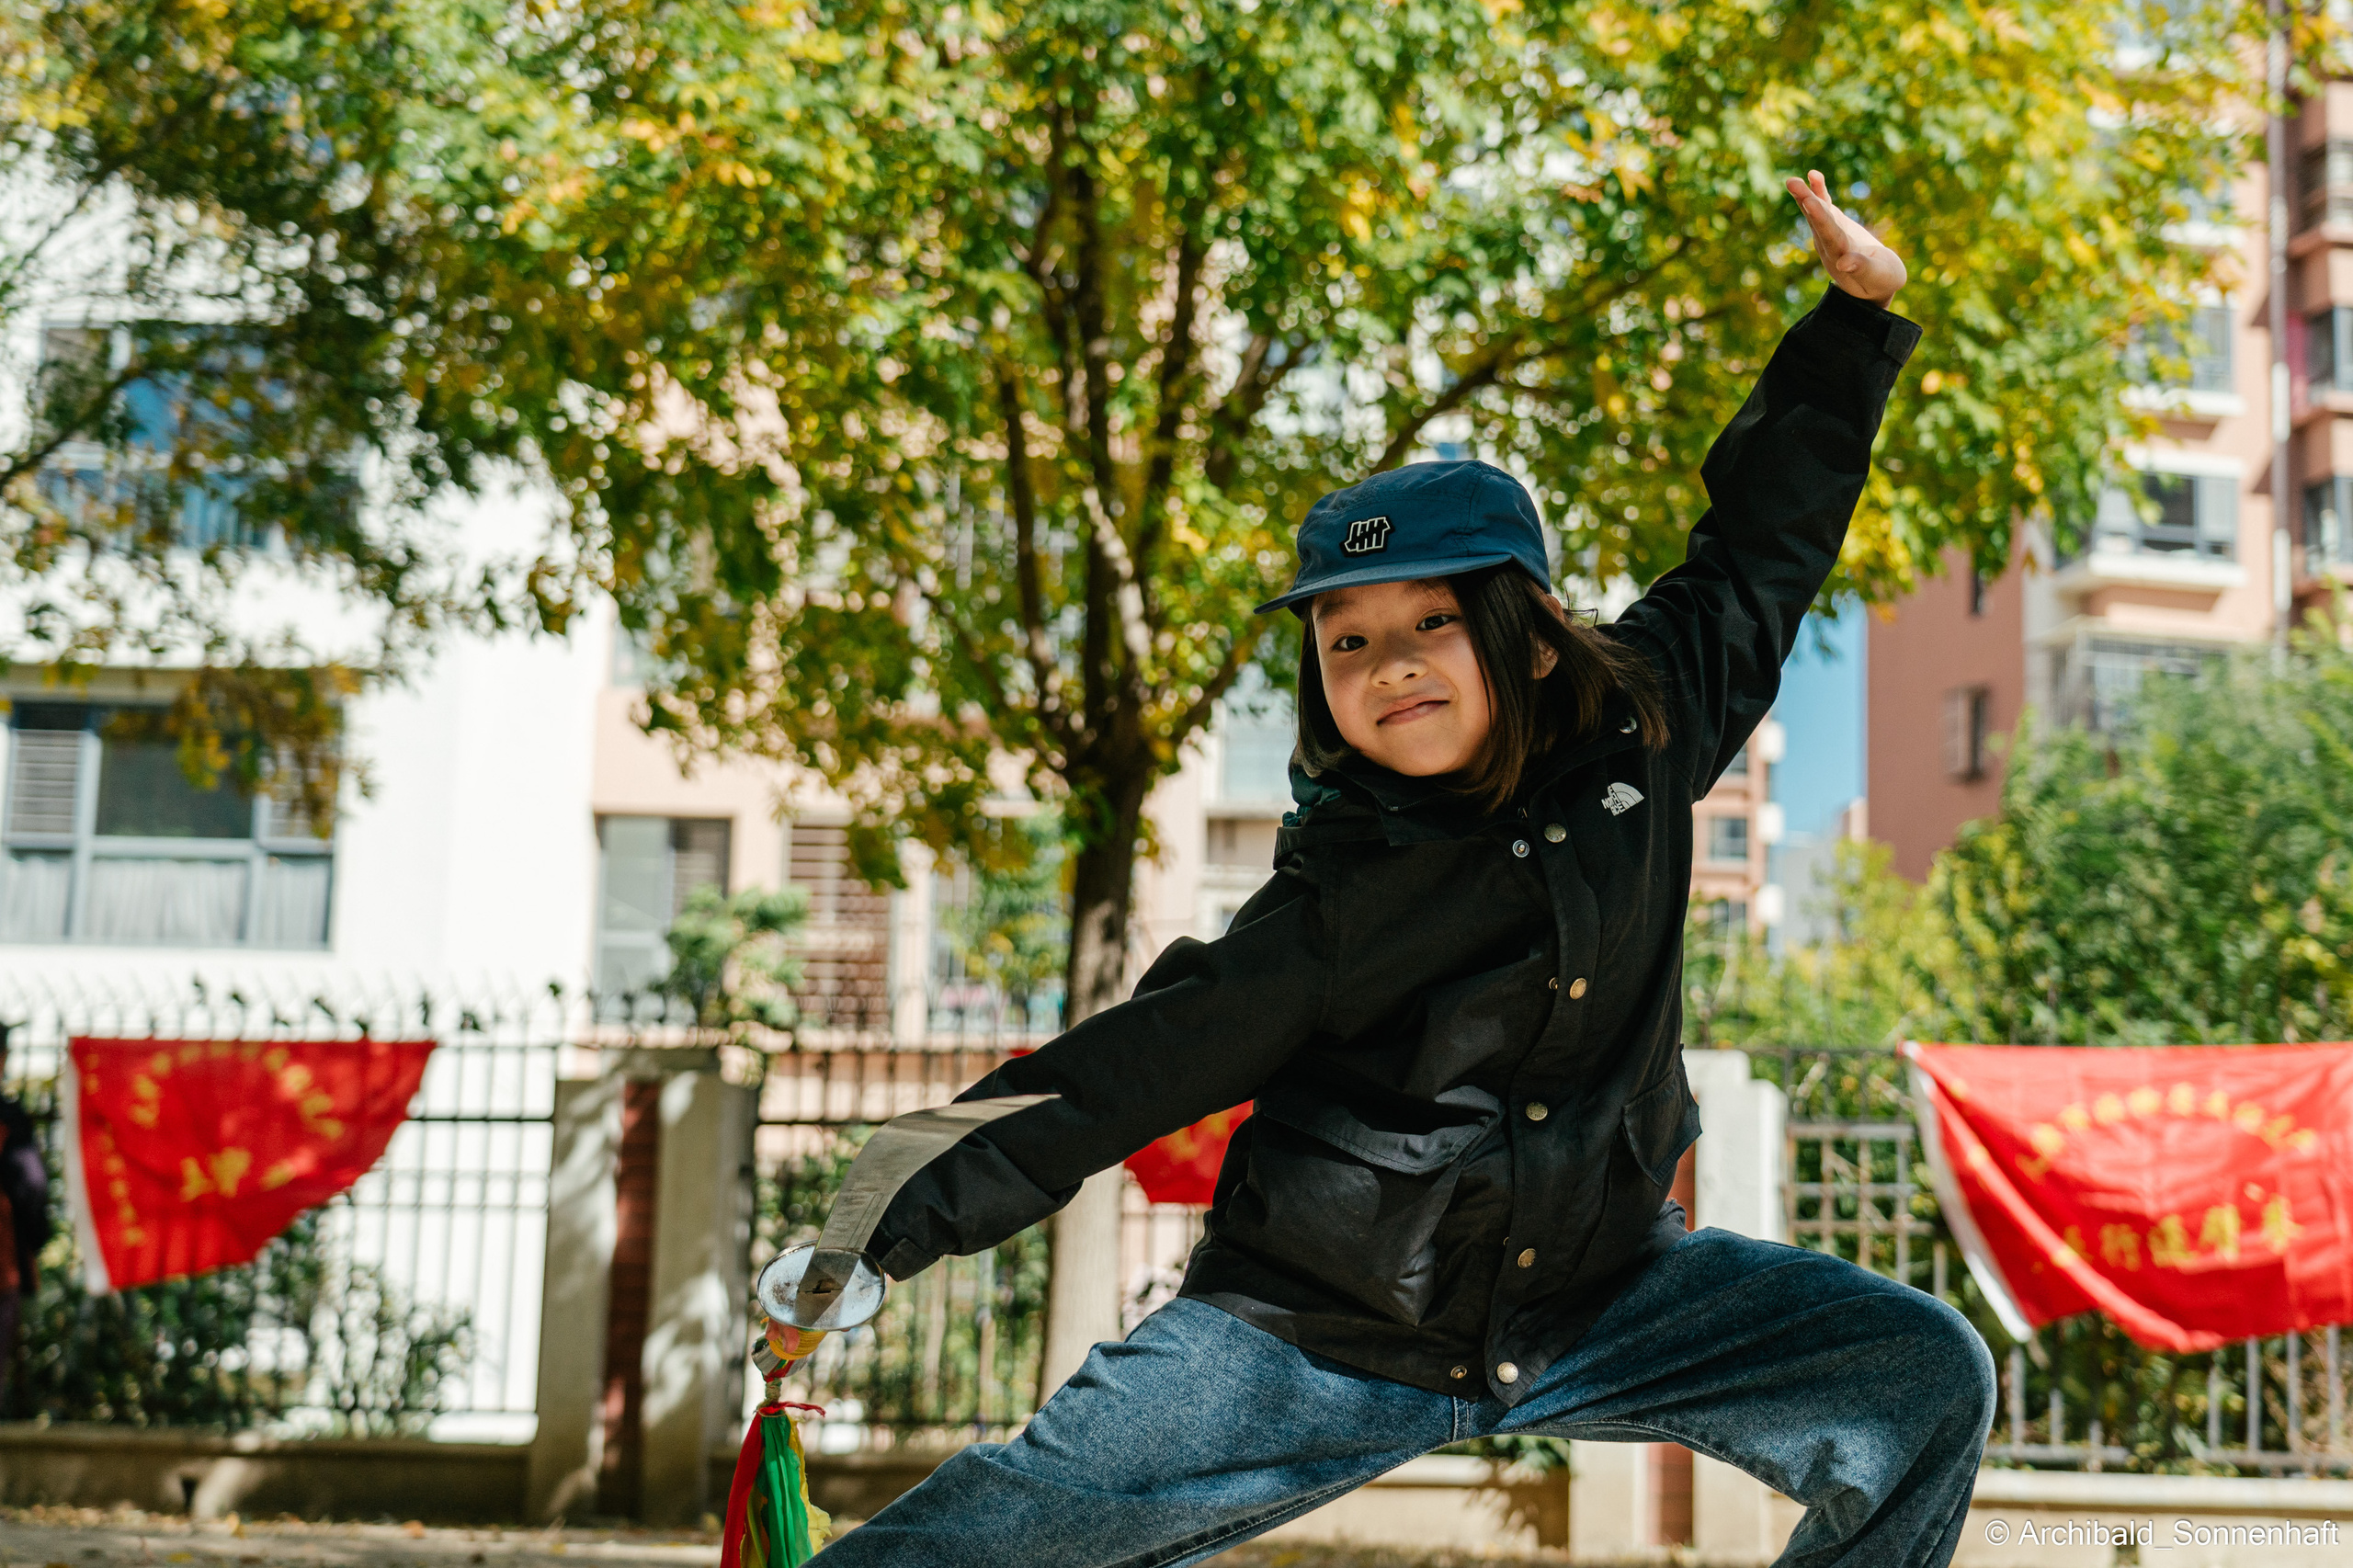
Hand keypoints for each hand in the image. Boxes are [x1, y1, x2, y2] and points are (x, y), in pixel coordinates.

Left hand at [1785, 170, 1905, 306]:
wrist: (1874, 283)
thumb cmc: (1880, 282)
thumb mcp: (1877, 277)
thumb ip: (1862, 269)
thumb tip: (1844, 264)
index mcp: (1841, 257)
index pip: (1829, 235)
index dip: (1820, 218)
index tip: (1809, 202)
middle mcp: (1830, 245)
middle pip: (1817, 221)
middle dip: (1806, 201)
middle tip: (1792, 183)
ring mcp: (1830, 234)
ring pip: (1816, 213)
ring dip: (1805, 194)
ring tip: (1792, 180)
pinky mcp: (1835, 225)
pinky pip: (1825, 206)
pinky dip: (1819, 191)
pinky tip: (1813, 175)